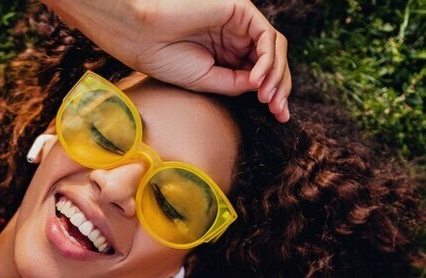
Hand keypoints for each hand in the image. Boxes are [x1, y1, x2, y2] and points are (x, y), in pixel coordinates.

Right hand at [45, 0, 290, 121]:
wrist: (144, 36)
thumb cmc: (167, 59)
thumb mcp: (207, 81)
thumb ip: (236, 84)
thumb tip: (264, 90)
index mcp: (228, 56)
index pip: (263, 74)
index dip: (275, 95)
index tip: (279, 118)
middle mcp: (237, 38)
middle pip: (275, 61)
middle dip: (281, 87)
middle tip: (278, 111)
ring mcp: (240, 24)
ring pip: (275, 49)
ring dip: (276, 75)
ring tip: (265, 98)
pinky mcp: (241, 11)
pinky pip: (266, 36)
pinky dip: (266, 59)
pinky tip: (255, 80)